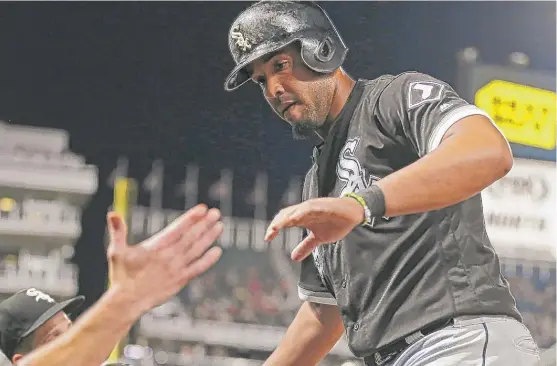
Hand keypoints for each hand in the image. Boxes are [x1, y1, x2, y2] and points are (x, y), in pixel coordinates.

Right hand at [106, 204, 223, 313]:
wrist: (127, 302)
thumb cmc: (121, 275)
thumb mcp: (116, 251)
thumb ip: (117, 231)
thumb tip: (112, 213)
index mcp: (156, 247)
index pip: (177, 228)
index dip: (191, 218)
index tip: (202, 208)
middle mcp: (169, 257)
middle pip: (191, 237)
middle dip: (204, 224)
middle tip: (215, 213)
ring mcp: (177, 269)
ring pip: (197, 250)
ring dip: (209, 237)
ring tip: (219, 225)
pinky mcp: (181, 280)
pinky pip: (198, 268)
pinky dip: (208, 259)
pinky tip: (218, 251)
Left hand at [264, 197, 363, 261]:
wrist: (353, 214)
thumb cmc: (335, 223)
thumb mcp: (319, 238)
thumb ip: (306, 246)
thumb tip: (293, 258)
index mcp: (302, 217)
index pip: (284, 220)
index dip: (275, 228)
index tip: (267, 239)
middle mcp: (305, 210)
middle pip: (286, 213)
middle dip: (277, 223)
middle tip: (269, 234)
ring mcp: (314, 207)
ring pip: (296, 210)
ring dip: (286, 218)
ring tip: (277, 227)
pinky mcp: (323, 206)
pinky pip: (310, 208)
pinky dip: (302, 213)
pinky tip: (296, 219)